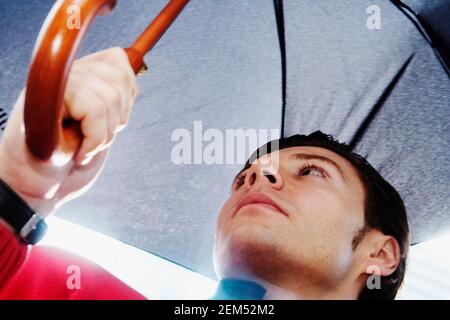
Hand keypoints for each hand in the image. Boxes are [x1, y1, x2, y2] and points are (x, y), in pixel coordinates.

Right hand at [0, 47, 137, 215]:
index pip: (118, 60)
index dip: (127, 94)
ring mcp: (53, 83)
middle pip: (119, 79)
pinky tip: (78, 151)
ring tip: (84, 147)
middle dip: (116, 120)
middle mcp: (64, 73)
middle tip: (94, 139)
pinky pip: (93, 108)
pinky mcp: (44, 98)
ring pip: (109, 97)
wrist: (38, 189)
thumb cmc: (69, 161)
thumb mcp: (101, 126)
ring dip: (103, 135)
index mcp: (78, 74)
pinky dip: (94, 139)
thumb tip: (132, 75)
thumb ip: (113, 98)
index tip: (112, 121)